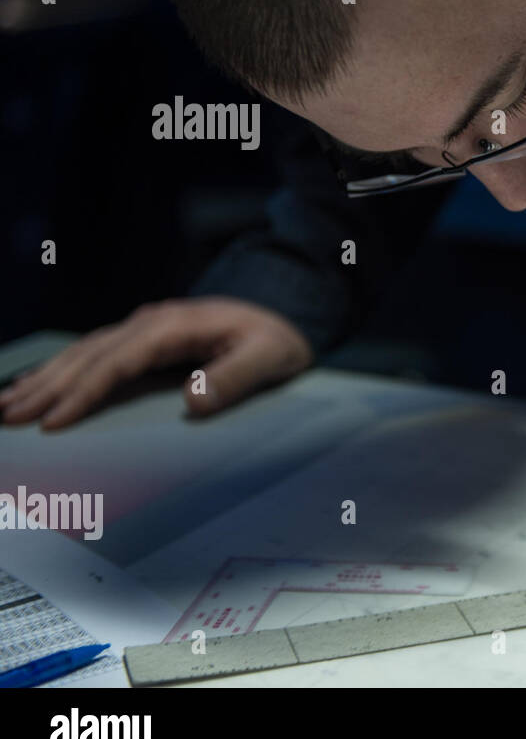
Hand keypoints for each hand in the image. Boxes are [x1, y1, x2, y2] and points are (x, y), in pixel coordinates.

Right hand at [0, 297, 311, 429]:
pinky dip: (62, 371)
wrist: (284, 318)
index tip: (53, 420)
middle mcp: (151, 322)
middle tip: (8, 417)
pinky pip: (94, 354)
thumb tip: (194, 402)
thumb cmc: (277, 341)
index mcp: (175, 325)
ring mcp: (145, 328)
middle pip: (90, 355)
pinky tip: (36, 385)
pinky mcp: (144, 339)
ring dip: (45, 378)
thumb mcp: (270, 358)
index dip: (84, 390)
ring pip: (84, 352)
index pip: (119, 360)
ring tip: (7, 404)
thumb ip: (236, 378)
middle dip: (47, 387)